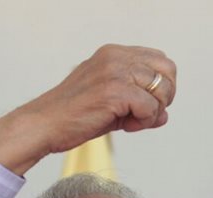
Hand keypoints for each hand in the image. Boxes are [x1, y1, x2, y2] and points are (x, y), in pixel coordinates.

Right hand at [0, 44, 176, 174]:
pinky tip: (125, 127)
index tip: (143, 106)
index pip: (160, 61)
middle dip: (163, 98)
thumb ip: (139, 104)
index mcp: (114, 53)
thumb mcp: (111, 104)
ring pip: (161, 89)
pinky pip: (150, 108)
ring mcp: (115, 72)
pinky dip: (143, 122)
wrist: (44, 125)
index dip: (161, 87)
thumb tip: (164, 115)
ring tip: (130, 122)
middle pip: (167, 71)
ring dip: (152, 112)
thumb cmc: (73, 116)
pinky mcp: (114, 92)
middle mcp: (116, 57)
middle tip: (143, 115)